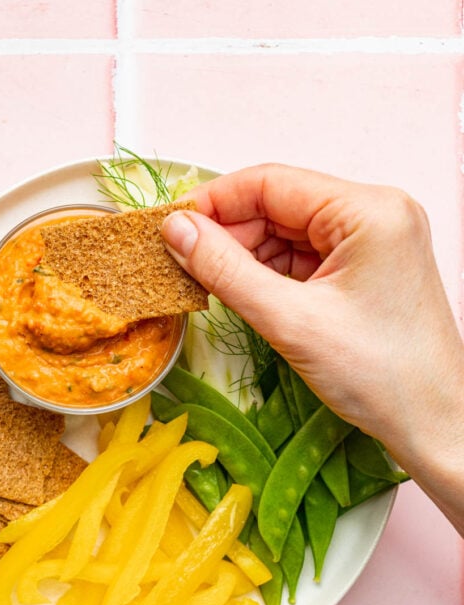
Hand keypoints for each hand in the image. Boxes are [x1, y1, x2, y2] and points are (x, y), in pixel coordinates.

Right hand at [162, 164, 463, 531]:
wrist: (432, 422)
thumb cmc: (378, 375)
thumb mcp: (289, 320)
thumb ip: (225, 270)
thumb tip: (176, 230)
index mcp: (368, 210)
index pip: (272, 182)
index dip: (215, 201)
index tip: (171, 228)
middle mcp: (376, 213)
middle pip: (280, 204)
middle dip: (230, 233)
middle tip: (184, 264)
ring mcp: (375, 240)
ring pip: (289, 232)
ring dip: (247, 255)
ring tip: (211, 285)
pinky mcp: (369, 267)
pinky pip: (307, 256)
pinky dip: (272, 273)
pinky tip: (246, 294)